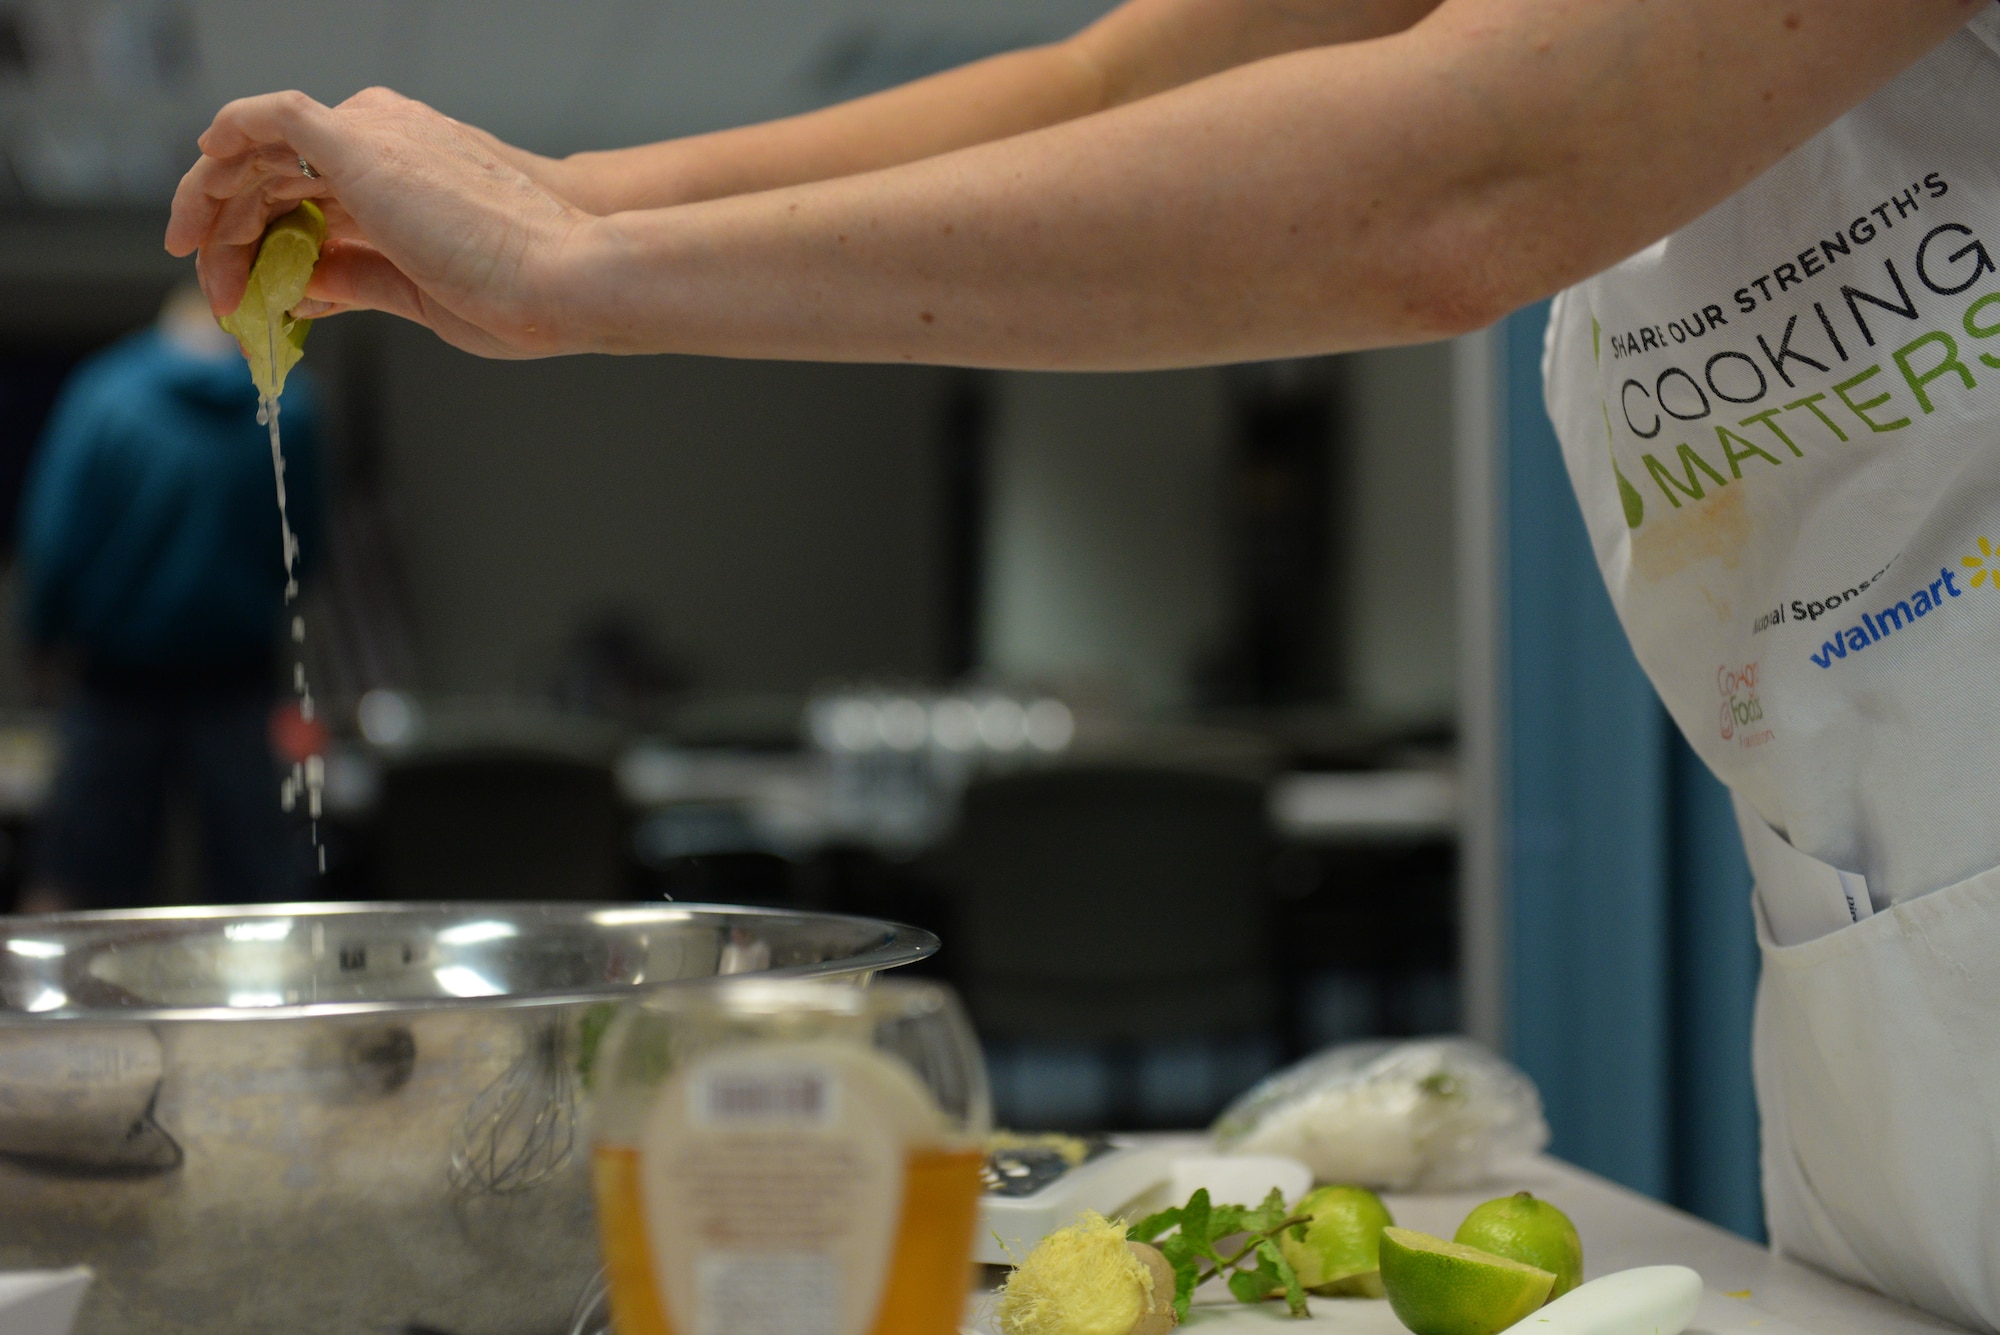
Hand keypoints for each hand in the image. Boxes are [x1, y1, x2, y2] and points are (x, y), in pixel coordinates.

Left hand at [166, 87, 590, 357]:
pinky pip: (271, 117)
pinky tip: (206, 165)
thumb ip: (356, 278)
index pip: (307, 198)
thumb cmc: (520, 292)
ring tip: (205, 272)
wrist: (565, 279)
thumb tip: (301, 287)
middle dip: (232, 235)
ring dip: (218, 211)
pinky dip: (231, 132)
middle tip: (216, 295)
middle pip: (274, 177)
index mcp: (405, 178)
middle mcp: (386, 143)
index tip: (246, 292)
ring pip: (261, 155)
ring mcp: (375, 136)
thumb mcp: (416, 292)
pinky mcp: (360, 142)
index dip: (266, 243)